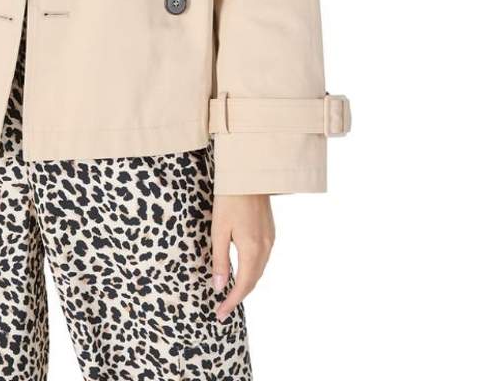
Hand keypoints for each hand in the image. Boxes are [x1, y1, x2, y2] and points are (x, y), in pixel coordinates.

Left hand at [211, 193, 274, 319]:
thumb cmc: (229, 200)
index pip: (243, 285)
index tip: (220, 314)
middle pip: (253, 281)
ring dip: (246, 285)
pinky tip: (242, 272)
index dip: (231, 302)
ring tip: (230, 294)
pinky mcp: (270, 232)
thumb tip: (219, 287)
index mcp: (252, 249)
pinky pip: (262, 260)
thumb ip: (220, 260)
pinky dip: (252, 271)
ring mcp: (270, 240)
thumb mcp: (219, 230)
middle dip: (238, 297)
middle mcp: (265, 248)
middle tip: (223, 309)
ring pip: (259, 271)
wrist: (249, 175)